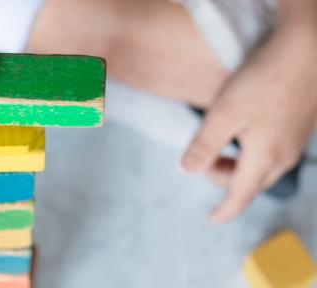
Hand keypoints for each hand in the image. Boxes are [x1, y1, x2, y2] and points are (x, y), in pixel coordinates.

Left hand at [181, 26, 316, 223]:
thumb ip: (203, 146)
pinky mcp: (301, 127)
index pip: (240, 197)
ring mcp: (296, 142)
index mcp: (264, 158)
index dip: (223, 211)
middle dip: (224, 180)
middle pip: (250, 183)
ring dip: (238, 166)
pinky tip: (244, 131)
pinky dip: (254, 153)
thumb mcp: (224, 113)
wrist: (307, 49)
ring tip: (220, 144)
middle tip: (203, 161)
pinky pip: (275, 153)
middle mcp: (284, 156)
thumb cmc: (264, 79)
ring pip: (263, 168)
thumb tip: (185, 172)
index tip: (211, 220)